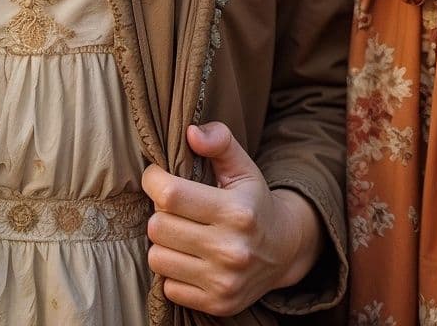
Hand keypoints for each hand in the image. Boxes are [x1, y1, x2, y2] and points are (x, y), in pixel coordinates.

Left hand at [142, 121, 321, 315]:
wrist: (283, 252)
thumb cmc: (254, 203)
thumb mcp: (242, 167)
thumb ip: (219, 142)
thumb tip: (191, 132)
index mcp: (235, 211)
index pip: (170, 194)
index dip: (153, 180)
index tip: (157, 177)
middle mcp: (230, 249)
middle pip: (158, 227)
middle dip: (159, 212)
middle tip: (172, 208)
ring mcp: (223, 281)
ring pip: (157, 258)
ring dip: (162, 244)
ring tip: (179, 234)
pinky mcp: (217, 304)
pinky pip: (168, 287)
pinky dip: (172, 272)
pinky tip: (189, 259)